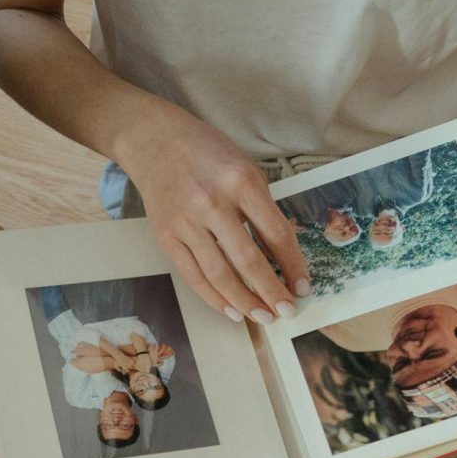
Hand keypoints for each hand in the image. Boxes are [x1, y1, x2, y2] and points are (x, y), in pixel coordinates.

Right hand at [111, 102, 308, 323]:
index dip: (293, 265)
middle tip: (288, 312)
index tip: (303, 286)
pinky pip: (193, 276)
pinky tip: (233, 310)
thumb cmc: (207, 153)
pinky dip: (214, 297)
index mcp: (240, 181)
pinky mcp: (166, 236)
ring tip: (264, 317)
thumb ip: (262, 209)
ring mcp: (186, 222)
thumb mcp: (245, 168)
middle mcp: (212, 203)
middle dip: (272, 292)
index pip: (275, 234)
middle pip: (248, 260)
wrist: (154, 141)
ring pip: (219, 274)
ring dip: (245, 302)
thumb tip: (283, 255)